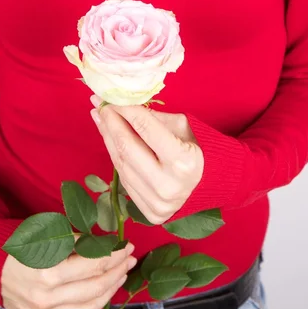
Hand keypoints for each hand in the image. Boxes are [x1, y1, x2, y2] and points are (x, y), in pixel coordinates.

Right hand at [1, 243, 136, 308]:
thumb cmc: (24, 243)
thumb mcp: (50, 233)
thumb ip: (79, 242)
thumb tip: (109, 245)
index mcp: (47, 272)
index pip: (93, 265)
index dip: (114, 255)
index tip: (126, 246)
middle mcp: (44, 298)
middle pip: (94, 288)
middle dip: (116, 272)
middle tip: (128, 260)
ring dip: (109, 292)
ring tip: (118, 277)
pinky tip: (100, 300)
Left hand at [90, 97, 203, 224]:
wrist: (207, 187)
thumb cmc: (196, 150)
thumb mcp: (182, 127)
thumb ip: (154, 118)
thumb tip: (124, 104)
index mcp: (183, 160)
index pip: (146, 128)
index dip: (125, 109)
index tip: (112, 96)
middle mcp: (168, 185)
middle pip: (127, 147)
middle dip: (110, 122)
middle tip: (99, 104)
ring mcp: (157, 202)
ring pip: (120, 164)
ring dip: (107, 137)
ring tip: (99, 117)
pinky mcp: (149, 212)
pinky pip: (123, 179)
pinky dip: (114, 155)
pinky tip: (109, 138)